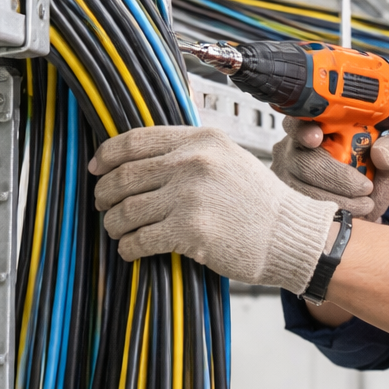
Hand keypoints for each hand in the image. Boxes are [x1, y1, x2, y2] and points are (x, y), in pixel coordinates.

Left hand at [90, 125, 335, 292]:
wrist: (291, 233)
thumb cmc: (258, 201)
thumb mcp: (227, 157)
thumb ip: (188, 152)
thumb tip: (136, 160)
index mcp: (201, 139)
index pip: (136, 140)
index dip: (107, 155)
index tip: (97, 168)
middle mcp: (194, 162)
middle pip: (125, 176)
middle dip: (105, 194)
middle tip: (103, 204)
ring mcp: (191, 196)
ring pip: (127, 209)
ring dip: (114, 223)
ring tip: (117, 229)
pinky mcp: (191, 231)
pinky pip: (140, 239)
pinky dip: (128, 247)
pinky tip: (131, 249)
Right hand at [270, 118, 388, 220]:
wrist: (363, 215)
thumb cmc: (369, 182)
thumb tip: (380, 151)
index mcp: (316, 128)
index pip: (298, 120)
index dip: (304, 128)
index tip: (317, 138)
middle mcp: (293, 150)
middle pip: (303, 160)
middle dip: (337, 176)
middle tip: (366, 186)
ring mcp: (285, 177)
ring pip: (303, 189)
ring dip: (339, 199)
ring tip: (365, 204)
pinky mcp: (285, 202)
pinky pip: (303, 209)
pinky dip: (330, 212)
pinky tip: (349, 214)